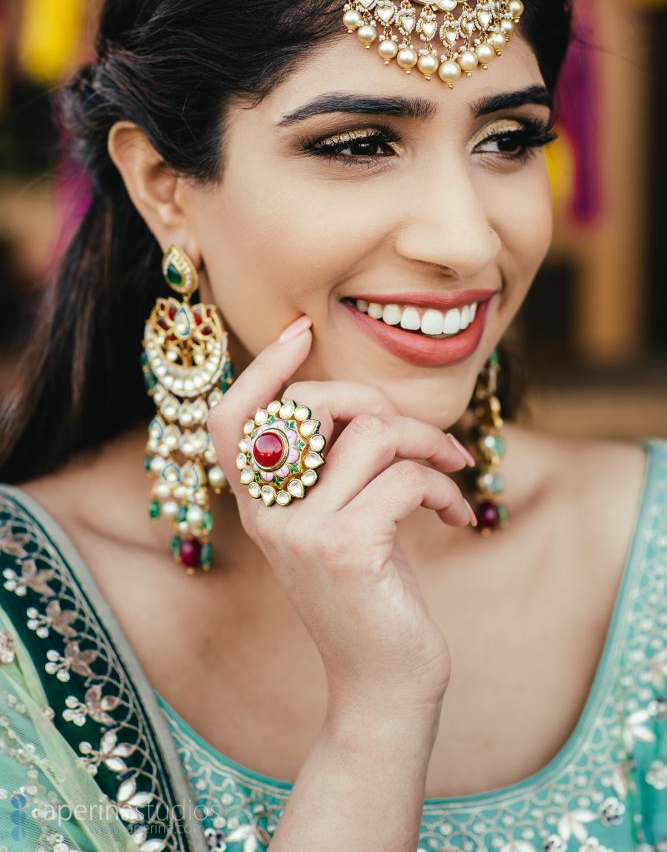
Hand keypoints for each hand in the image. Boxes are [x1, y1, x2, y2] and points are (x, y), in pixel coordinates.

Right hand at [207, 315, 474, 718]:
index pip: (231, 419)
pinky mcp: (346, 546)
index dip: (260, 369)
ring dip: (429, 444)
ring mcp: (301, 529)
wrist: (382, 684)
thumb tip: (365, 404)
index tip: (300, 332)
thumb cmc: (369, 595)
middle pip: (312, 405)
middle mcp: (267, 513)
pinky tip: (458, 518)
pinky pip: (405, 476)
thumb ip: (331, 468)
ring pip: (371, 431)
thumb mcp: (337, 524)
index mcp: (258, 505)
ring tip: (452, 473)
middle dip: (380, 403)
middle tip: (424, 439)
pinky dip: (444, 488)